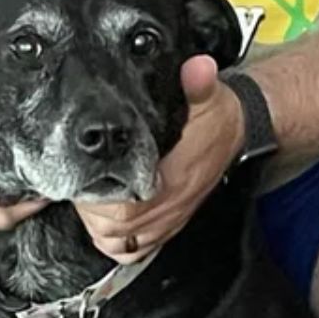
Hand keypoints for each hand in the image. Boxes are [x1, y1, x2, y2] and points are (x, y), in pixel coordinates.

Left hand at [77, 56, 244, 261]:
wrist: (238, 132)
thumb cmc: (218, 119)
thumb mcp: (207, 96)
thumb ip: (197, 83)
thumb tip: (198, 68)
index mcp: (171, 181)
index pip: (122, 209)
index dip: (95, 197)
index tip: (84, 174)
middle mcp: (168, 207)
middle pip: (113, 228)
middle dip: (90, 208)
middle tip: (80, 182)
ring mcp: (168, 219)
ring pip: (120, 242)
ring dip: (99, 225)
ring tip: (91, 198)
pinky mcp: (169, 223)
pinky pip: (136, 249)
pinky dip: (118, 242)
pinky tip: (108, 221)